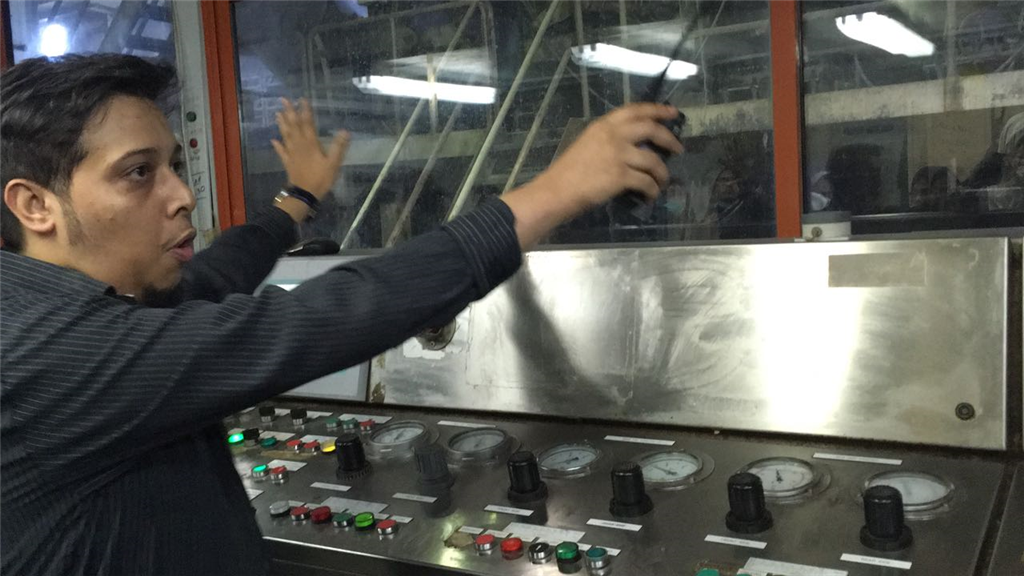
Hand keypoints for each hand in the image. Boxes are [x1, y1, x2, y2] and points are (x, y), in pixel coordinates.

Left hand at [271, 98, 350, 198]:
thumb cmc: (320, 179)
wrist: (304, 194)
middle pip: (294, 126)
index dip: (305, 111)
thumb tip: (345, 131)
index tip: (302, 99)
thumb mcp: (333, 163)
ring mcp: (292, 153)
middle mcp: (299, 145)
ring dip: (282, 124)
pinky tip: (273, 139)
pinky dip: (277, 145)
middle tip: (284, 100)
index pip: (308, 123)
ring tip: (277, 113)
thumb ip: (338, 147)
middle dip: (289, 112)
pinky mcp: (288, 162)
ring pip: (286, 135)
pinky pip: (281, 151)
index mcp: (310, 143)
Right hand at [537, 103, 682, 209]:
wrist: (557, 190)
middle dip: (669, 138)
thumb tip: (633, 147)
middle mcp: (613, 136)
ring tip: (663, 181)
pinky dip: (652, 190)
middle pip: (651, 129)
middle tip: (678, 148)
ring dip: (662, 172)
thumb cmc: (568, 171)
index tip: (672, 112)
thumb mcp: (587, 143)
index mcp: (604, 125)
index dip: (657, 109)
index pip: (636, 110)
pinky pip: (646, 182)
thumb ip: (609, 140)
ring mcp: (618, 155)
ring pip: (653, 160)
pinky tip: (651, 195)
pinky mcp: (620, 176)